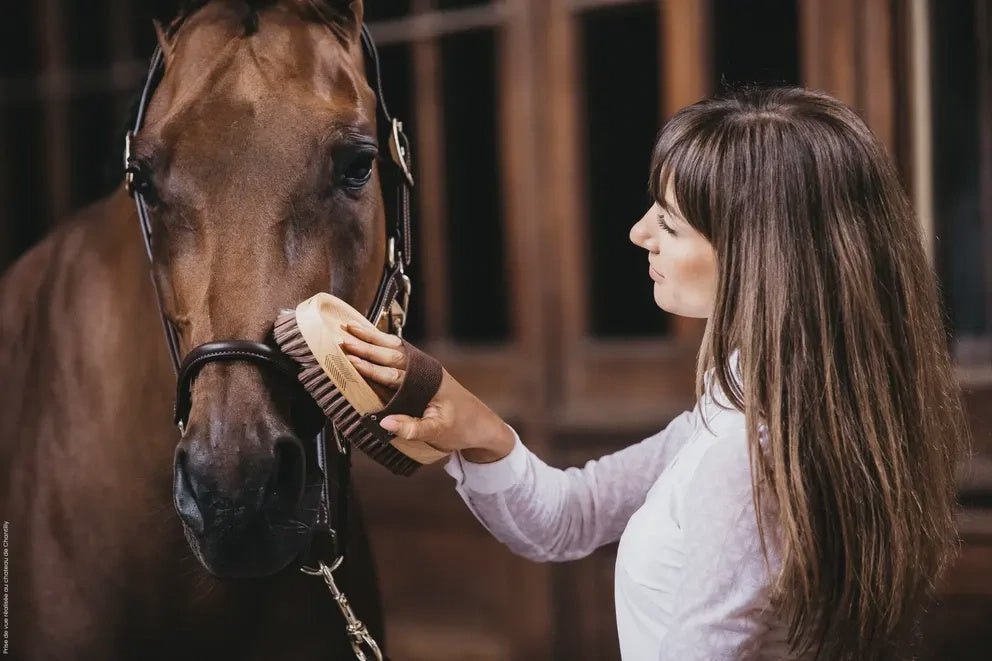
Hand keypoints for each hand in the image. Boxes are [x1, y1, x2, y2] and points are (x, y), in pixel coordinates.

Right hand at [341, 324, 515, 462]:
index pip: (392, 373)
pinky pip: (399, 354)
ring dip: (371, 339)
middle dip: (365, 346)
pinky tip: (370, 338)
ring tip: (350, 327)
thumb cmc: (462, 428)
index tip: (348, 358)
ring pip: (393, 349)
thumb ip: (411, 428)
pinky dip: (382, 344)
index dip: (368, 367)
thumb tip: (383, 422)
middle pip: (389, 355)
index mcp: (427, 382)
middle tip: (342, 337)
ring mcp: (424, 369)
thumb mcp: (437, 432)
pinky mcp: (422, 373)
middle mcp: (425, 370)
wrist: (482, 425)